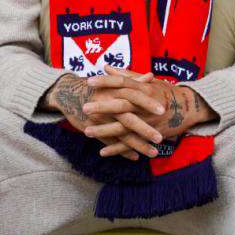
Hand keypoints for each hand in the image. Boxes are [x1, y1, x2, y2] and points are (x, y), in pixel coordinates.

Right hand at [41, 71, 164, 160]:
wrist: (70, 93)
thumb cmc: (96, 86)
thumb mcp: (114, 82)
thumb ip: (133, 80)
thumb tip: (151, 76)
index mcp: (115, 91)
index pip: (135, 97)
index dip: (148, 104)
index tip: (163, 110)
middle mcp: (108, 105)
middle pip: (129, 119)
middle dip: (145, 129)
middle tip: (160, 138)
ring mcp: (100, 120)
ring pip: (121, 135)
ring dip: (137, 144)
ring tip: (154, 153)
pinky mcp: (94, 129)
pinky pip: (110, 142)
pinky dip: (122, 151)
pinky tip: (135, 157)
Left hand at [82, 66, 214, 157]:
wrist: (187, 108)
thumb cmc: (164, 91)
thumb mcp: (147, 81)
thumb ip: (126, 75)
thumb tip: (106, 67)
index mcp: (144, 88)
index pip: (122, 82)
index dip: (106, 81)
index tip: (89, 81)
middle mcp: (145, 104)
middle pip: (122, 105)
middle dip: (103, 107)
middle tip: (84, 107)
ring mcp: (148, 121)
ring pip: (124, 127)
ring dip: (105, 130)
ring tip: (86, 132)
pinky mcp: (150, 135)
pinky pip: (132, 143)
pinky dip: (118, 149)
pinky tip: (102, 152)